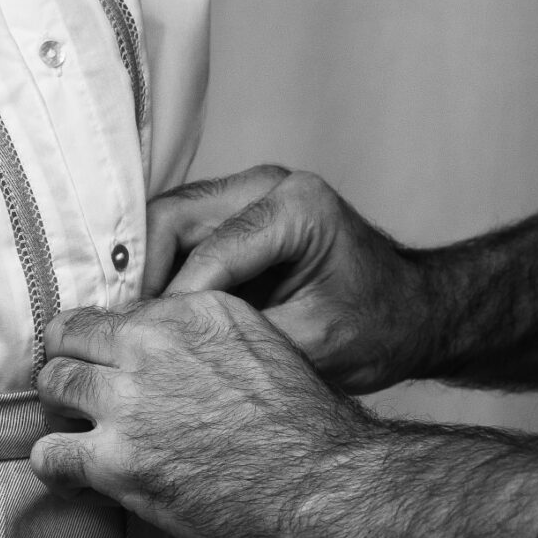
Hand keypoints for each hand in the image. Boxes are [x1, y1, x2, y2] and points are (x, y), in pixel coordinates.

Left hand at [31, 292, 379, 537]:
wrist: (331, 489)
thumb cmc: (309, 431)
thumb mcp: (261, 349)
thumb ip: (203, 343)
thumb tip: (164, 358)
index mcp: (192, 309)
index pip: (114, 314)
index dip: (104, 346)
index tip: (110, 371)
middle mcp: (153, 343)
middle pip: (70, 340)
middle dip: (75, 371)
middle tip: (87, 405)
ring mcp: (129, 401)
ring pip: (52, 386)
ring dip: (64, 414)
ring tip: (85, 441)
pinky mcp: (117, 461)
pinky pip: (48, 455)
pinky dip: (57, 471)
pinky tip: (83, 483)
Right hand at [146, 165, 438, 393]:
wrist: (408, 314)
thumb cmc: (377, 329)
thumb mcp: (316, 345)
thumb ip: (244, 340)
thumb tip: (171, 348)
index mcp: (296, 207)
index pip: (208, 254)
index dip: (172, 307)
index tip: (150, 352)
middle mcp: (266, 186)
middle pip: (170, 220)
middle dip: (142, 281)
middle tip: (129, 337)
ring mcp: (246, 195)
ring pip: (164, 226)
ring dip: (144, 276)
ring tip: (135, 330)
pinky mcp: (232, 215)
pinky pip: (176, 238)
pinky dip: (159, 274)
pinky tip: (153, 317)